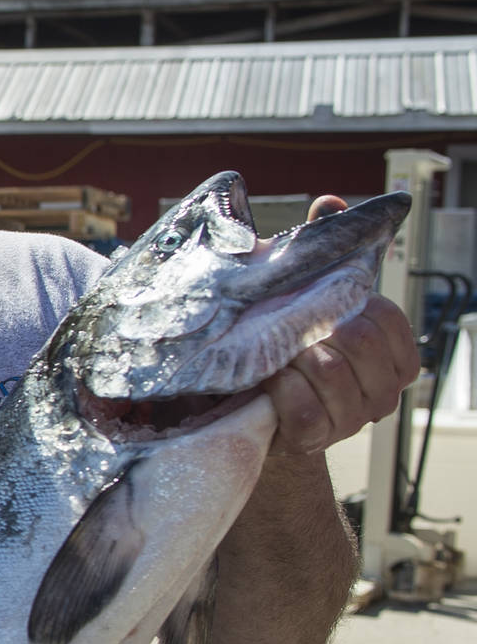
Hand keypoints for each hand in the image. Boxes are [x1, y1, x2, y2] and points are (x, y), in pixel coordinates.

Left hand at [264, 195, 421, 456]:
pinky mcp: (321, 439)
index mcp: (393, 351)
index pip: (385, 316)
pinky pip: (306, 409)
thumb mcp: (302, 297)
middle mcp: (386, 387)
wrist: (250, 415)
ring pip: (331, 371)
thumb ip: (323, 251)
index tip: (314, 309)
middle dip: (315, 332)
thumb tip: (331, 204)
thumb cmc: (283, 348)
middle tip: (286, 336)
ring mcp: (357, 417)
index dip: (344, 307)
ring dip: (292, 360)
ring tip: (273, 360)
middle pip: (358, 339)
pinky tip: (268, 386)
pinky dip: (281, 392)